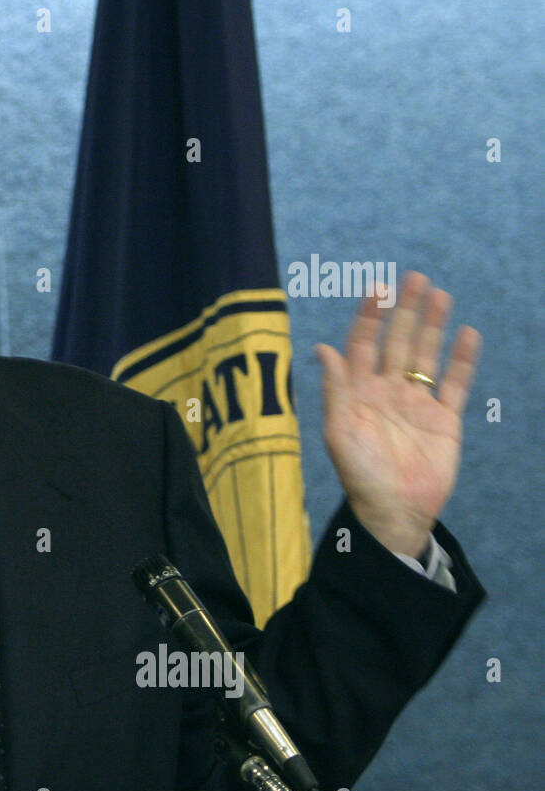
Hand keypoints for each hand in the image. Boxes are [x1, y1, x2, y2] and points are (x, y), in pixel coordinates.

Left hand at [314, 272, 480, 557]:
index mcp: (358, 393)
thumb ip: (336, 389)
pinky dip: (462, 359)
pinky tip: (468, 333)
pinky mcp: (444, 419)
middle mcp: (387, 392)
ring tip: (440, 294)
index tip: (377, 288)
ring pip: (426, 355)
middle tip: (414, 278)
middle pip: (397, 342)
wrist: (394, 512)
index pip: (362, 345)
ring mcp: (417, 403)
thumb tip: (323, 348)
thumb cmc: (360, 475)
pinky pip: (455, 383)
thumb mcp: (339, 431)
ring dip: (432, 325)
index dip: (369, 317)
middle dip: (404, 311)